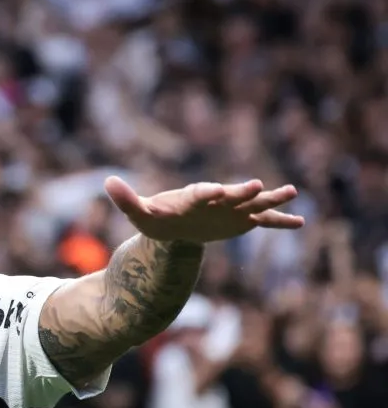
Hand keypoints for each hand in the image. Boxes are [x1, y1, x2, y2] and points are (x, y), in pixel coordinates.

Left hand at [104, 177, 303, 243]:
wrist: (176, 226)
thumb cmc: (158, 218)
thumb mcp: (140, 213)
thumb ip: (126, 199)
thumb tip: (106, 181)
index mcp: (192, 197)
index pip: (199, 193)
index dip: (206, 192)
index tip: (214, 191)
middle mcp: (216, 199)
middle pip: (230, 194)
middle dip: (241, 191)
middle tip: (257, 184)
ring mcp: (231, 209)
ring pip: (253, 203)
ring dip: (270, 199)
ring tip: (291, 192)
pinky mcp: (241, 221)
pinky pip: (264, 221)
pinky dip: (280, 221)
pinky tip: (301, 222)